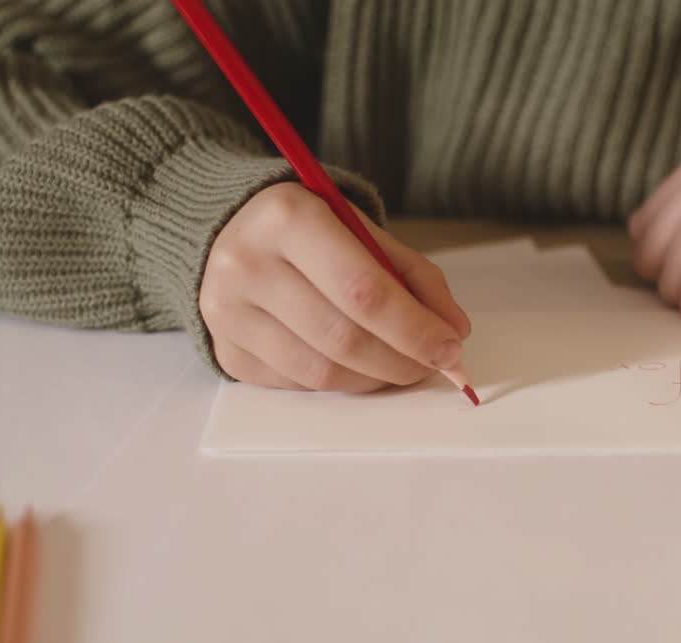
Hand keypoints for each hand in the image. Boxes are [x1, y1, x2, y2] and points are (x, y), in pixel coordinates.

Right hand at [200, 183, 470, 390]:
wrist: (229, 230)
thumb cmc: (308, 230)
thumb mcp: (360, 229)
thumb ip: (412, 276)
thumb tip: (454, 332)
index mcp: (288, 218)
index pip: (363, 290)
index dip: (414, 329)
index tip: (449, 348)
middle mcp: (247, 264)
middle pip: (344, 337)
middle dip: (402, 361)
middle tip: (432, 365)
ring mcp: (229, 313)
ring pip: (321, 372)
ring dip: (375, 378)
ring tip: (399, 366)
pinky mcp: (227, 350)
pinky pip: (298, 384)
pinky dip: (339, 381)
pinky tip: (355, 364)